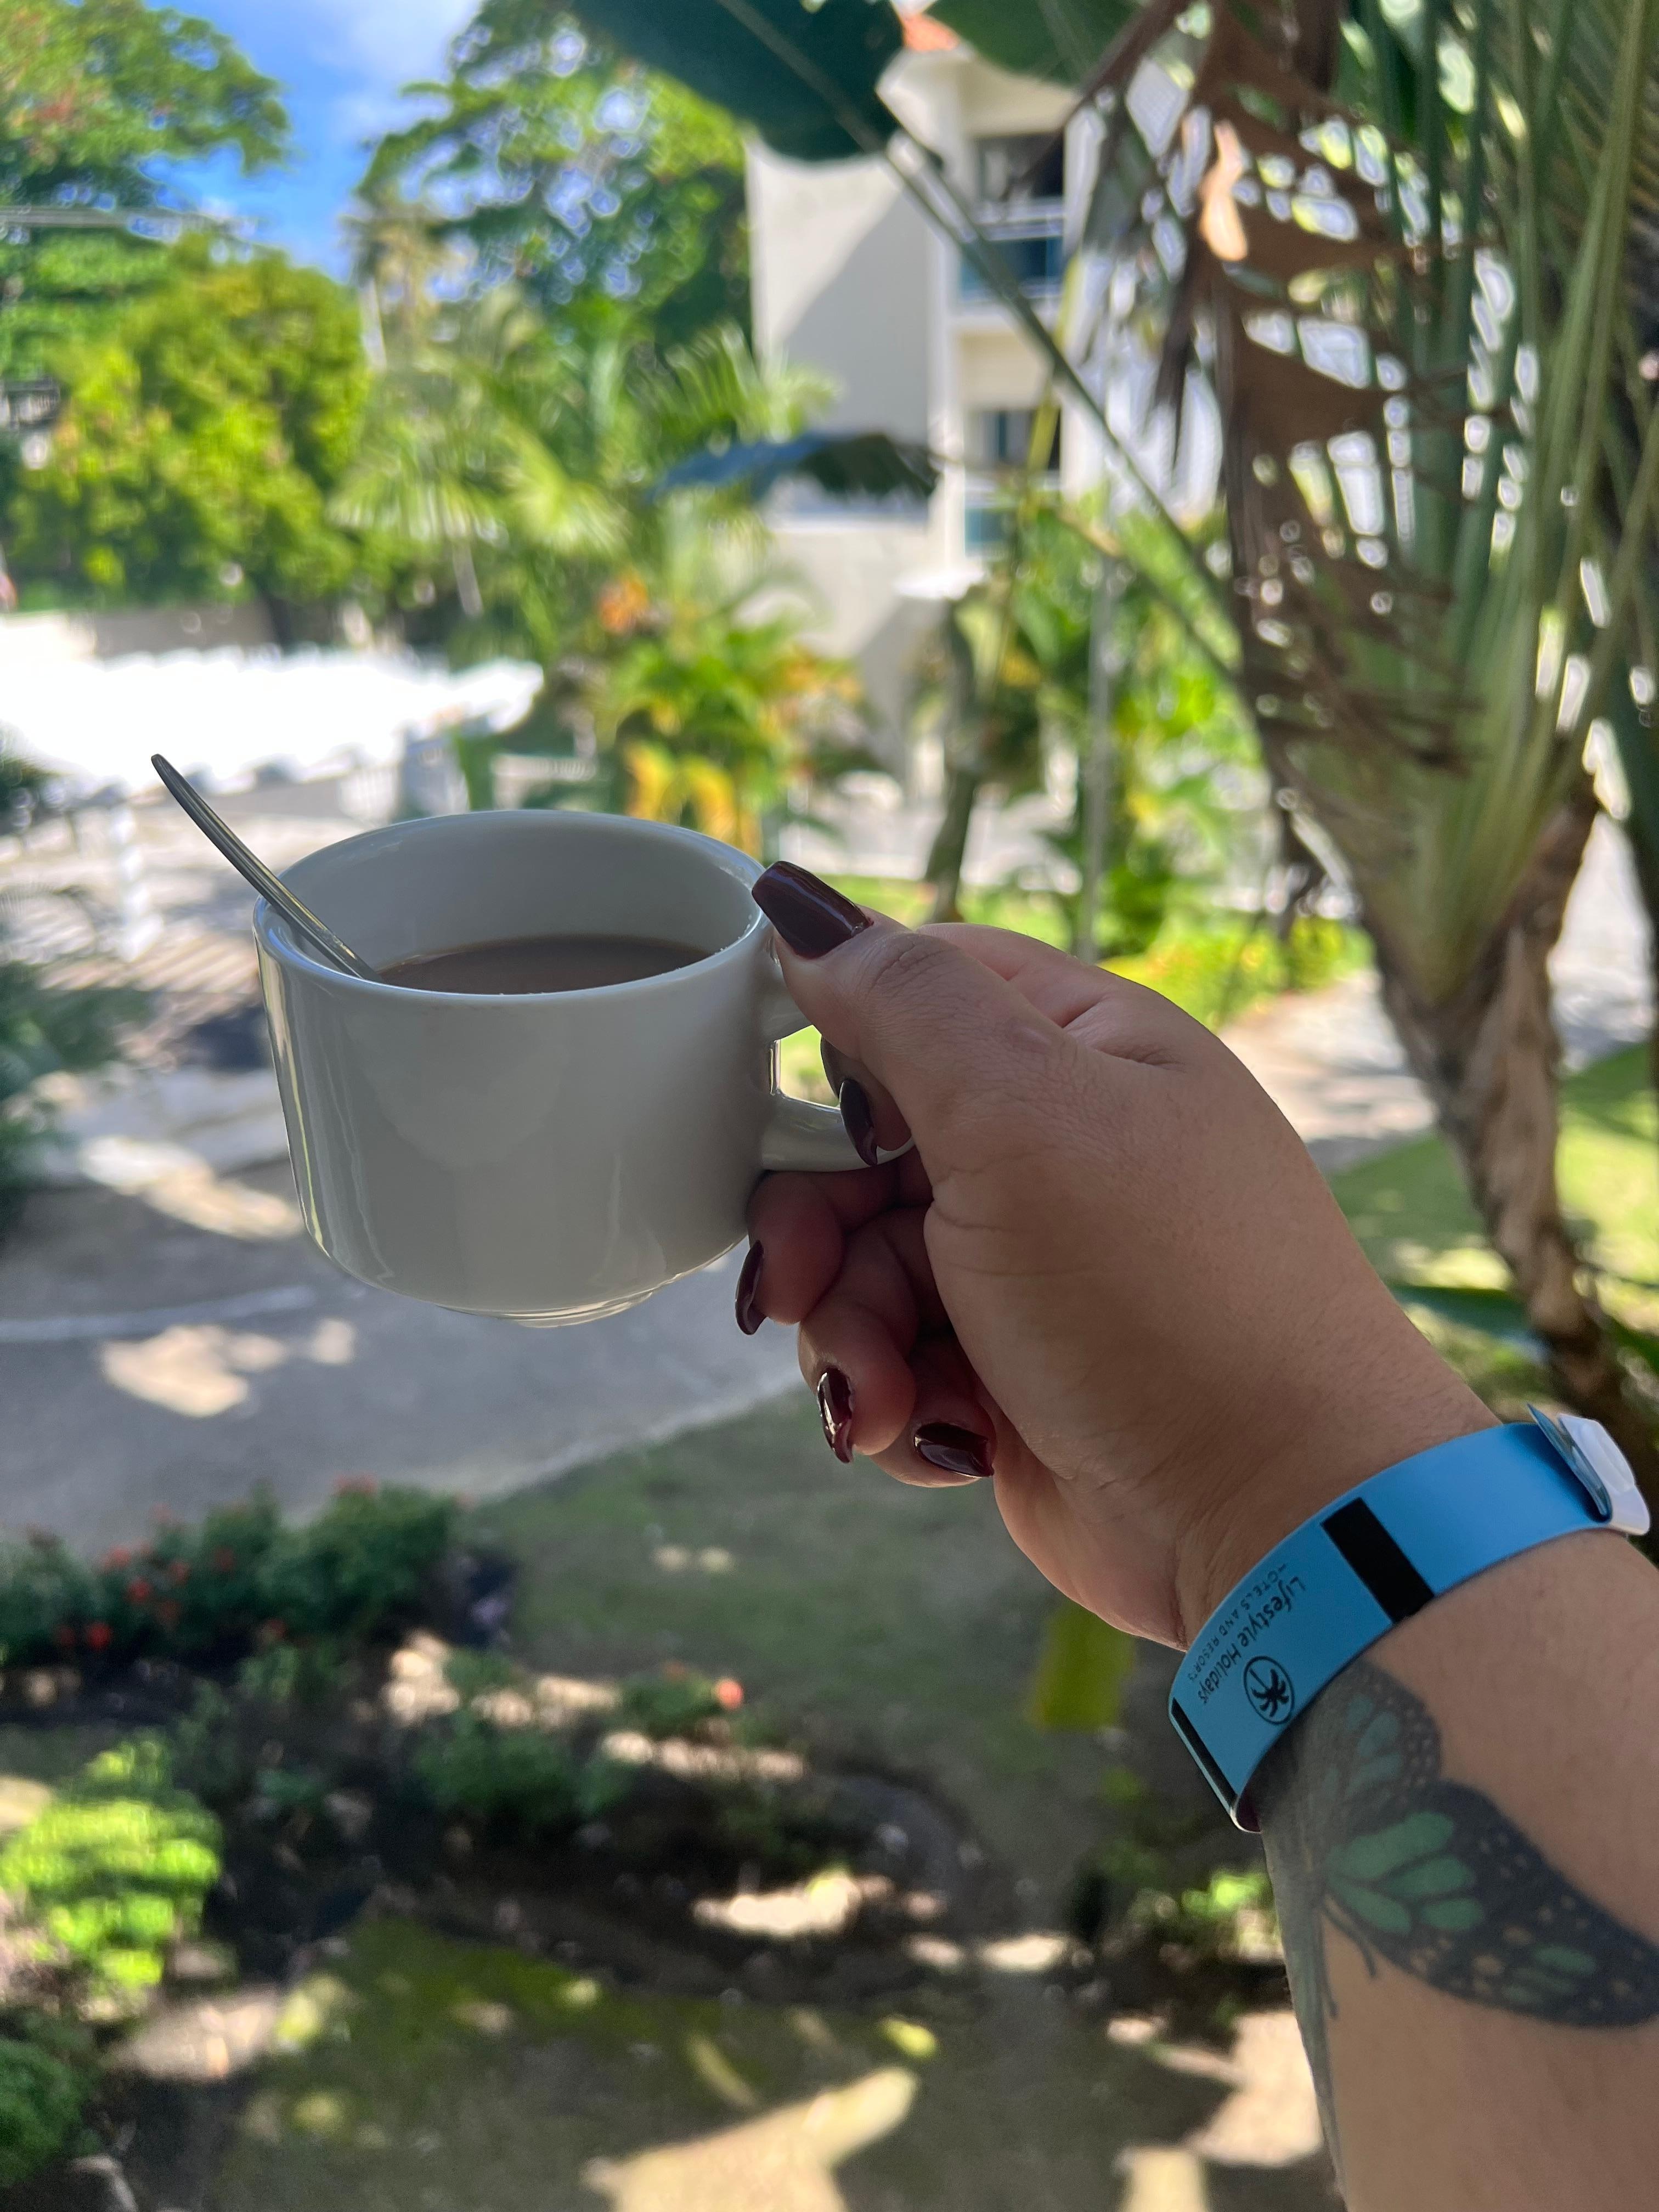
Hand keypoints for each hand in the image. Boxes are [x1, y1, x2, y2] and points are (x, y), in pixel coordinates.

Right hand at [738, 865, 1489, 1646]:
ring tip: (886, 1390)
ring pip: (865, 1266)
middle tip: (791, 1284)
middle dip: (815, 1223)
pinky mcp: (1014, 1377)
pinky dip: (895, 1400)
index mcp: (1087, 1051)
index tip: (764, 1092)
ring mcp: (1038, 1270)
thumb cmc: (1165, 1295)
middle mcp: (1064, 1151)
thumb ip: (906, 1002)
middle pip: (866, 1145)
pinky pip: (897, 1362)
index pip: (922, 988)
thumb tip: (801, 905)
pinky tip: (937, 1436)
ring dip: (850, 1332)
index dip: (832, 1035)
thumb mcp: (1025, 1113)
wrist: (1274, 1517)